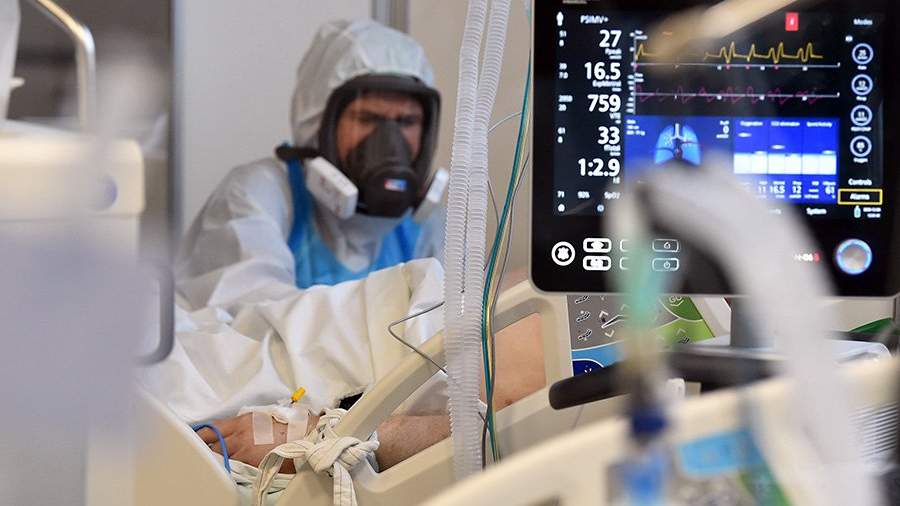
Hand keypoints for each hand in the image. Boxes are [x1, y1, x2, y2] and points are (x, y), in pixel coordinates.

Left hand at [198, 413, 313, 473]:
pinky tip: (228, 471)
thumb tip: (230, 432)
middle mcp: (240, 434)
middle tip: (198, 455)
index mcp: (242, 421)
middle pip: (211, 444)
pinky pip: (233, 468)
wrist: (304, 436)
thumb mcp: (263, 419)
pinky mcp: (251, 463)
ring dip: (217, 460)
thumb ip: (244, 424)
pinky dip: (229, 470)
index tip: (193, 440)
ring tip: (214, 464)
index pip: (212, 428)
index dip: (200, 435)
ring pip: (220, 458)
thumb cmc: (288, 427)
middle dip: (205, 450)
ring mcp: (244, 450)